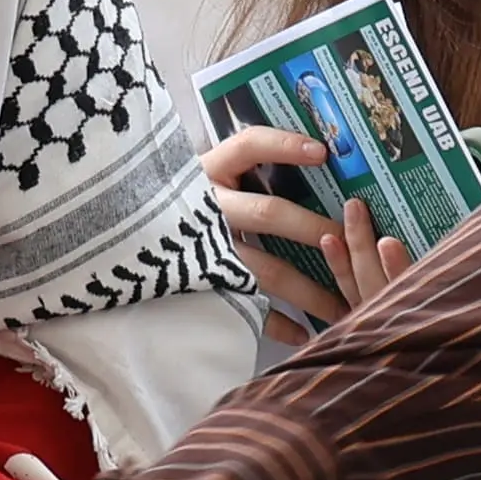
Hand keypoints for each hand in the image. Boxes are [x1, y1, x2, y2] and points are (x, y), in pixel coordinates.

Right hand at [197, 126, 404, 336]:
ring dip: (308, 290)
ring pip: (265, 269)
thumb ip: (251, 165)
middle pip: (268, 214)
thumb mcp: (211, 174)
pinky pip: (245, 305)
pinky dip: (276, 323)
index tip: (322, 152)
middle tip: (350, 241)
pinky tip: (304, 332)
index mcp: (211, 170)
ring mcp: (206, 248)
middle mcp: (208, 206)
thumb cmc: (188, 200)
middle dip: (313, 228)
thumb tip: (318, 154)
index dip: (283, 146)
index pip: (248, 147)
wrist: (130, 238)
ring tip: (343, 306)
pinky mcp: (204, 283)